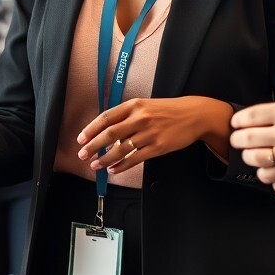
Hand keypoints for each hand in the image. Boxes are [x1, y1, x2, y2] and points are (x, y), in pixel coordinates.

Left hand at [77, 97, 232, 175]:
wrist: (194, 115)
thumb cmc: (167, 110)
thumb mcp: (146, 106)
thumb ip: (127, 117)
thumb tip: (108, 134)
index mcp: (134, 105)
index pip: (106, 117)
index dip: (91, 129)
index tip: (81, 139)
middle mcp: (140, 118)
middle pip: (110, 134)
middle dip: (93, 146)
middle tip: (82, 154)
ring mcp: (149, 133)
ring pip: (121, 149)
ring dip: (105, 159)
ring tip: (96, 166)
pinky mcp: (158, 147)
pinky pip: (135, 158)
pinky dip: (122, 165)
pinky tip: (114, 169)